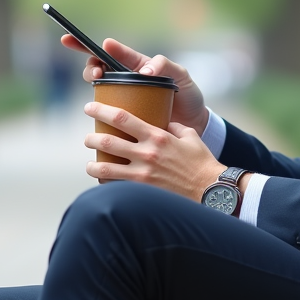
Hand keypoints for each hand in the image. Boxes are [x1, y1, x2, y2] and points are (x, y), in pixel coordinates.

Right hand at [60, 34, 208, 132]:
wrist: (194, 124)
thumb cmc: (188, 96)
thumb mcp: (181, 75)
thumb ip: (164, 65)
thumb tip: (143, 71)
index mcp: (137, 65)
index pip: (110, 52)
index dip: (88, 45)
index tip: (71, 40)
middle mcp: (127, 80)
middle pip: (98, 68)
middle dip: (89, 67)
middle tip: (96, 74)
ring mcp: (125, 98)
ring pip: (98, 89)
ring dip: (91, 85)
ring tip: (96, 87)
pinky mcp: (125, 118)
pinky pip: (106, 114)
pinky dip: (99, 114)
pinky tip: (98, 116)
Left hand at [83, 101, 224, 200]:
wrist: (211, 191)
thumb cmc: (202, 162)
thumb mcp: (190, 136)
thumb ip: (173, 127)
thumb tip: (162, 122)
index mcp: (157, 136)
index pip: (122, 118)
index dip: (101, 111)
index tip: (89, 108)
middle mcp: (146, 154)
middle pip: (107, 141)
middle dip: (91, 138)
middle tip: (88, 138)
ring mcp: (142, 174)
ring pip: (105, 168)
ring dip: (93, 165)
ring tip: (90, 164)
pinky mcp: (142, 191)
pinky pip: (116, 186)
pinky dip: (107, 183)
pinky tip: (105, 182)